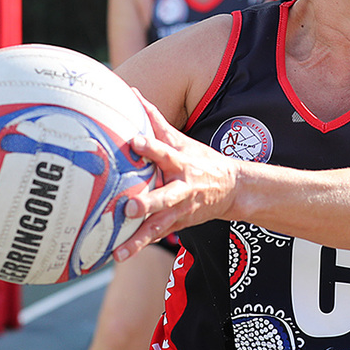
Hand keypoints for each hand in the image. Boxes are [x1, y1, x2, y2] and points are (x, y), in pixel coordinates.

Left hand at [111, 91, 240, 261]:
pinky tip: (117, 256)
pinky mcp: (176, 225)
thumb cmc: (200, 160)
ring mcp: (180, 210)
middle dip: (148, 203)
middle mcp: (182, 188)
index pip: (165, 152)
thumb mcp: (182, 140)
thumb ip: (156, 119)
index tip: (135, 142)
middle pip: (165, 197)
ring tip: (119, 250)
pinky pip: (154, 237)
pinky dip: (136, 247)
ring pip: (158, 225)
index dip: (151, 147)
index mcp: (182, 163)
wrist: (233, 189)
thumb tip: (133, 93)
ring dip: (139, 238)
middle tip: (129, 208)